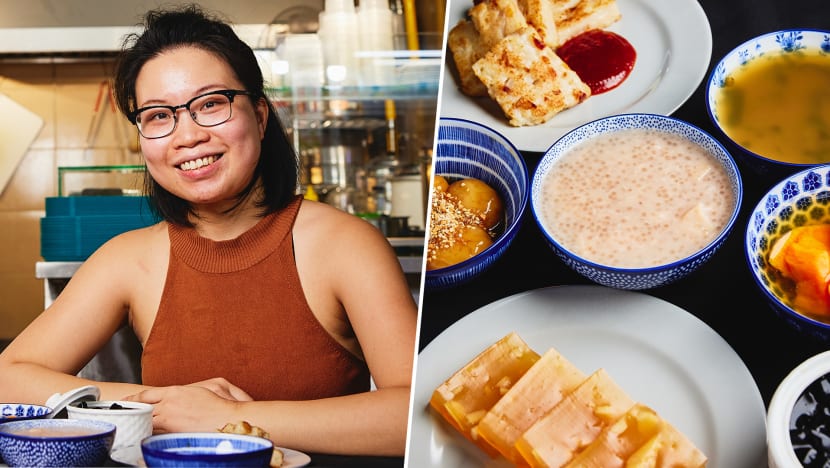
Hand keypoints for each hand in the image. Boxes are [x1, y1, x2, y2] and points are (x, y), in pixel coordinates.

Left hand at [123, 378, 251, 432]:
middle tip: (120, 416)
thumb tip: (179, 396)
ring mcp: (169, 420)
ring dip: (139, 425)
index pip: (147, 395)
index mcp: (174, 391)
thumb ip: (188, 391)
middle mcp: (168, 404)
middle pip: (141, 409)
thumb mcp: (206, 387)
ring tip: (130, 428)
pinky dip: (148, 436)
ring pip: (146, 423)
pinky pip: (154, 435)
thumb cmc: (221, 404)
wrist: (228, 419)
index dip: (134, 399)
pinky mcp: (172, 434)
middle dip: (131, 413)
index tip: (125, 402)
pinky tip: (145, 438)